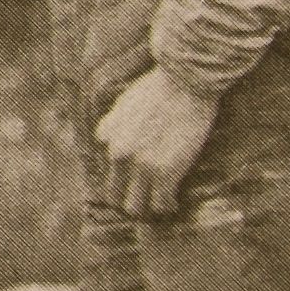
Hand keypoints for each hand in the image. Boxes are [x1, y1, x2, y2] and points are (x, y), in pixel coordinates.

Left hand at [95, 67, 221, 219]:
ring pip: (137, 207)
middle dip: (131, 201)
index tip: (136, 183)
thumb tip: (104, 140)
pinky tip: (174, 203)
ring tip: (160, 203)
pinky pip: (162, 203)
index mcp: (109, 140)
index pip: (107, 174)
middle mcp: (121, 156)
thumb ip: (111, 125)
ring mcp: (143, 166)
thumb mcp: (122, 104)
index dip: (123, 181)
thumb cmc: (157, 88)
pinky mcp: (167, 172)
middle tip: (147, 199)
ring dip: (148, 208)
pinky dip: (167, 206)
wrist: (185, 82)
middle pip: (117, 198)